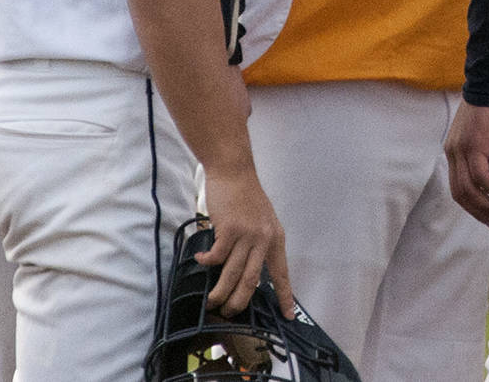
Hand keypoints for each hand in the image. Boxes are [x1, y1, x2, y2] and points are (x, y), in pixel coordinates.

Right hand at [199, 167, 293, 318]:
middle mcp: (264, 239)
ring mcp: (247, 235)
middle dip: (240, 302)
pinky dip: (206, 262)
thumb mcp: (261, 221)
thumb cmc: (245, 196)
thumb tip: (245, 270)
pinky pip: (216, 256)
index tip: (288, 316)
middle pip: (252, 281)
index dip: (284, 296)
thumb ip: (258, 244)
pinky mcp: (229, 230)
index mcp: (275, 238)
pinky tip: (200, 260)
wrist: (234, 172)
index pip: (281, 274)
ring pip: (233, 274)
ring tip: (212, 301)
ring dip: (220, 291)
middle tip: (229, 313)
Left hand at [444, 102, 488, 229]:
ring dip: (487, 206)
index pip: (458, 189)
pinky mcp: (472, 144)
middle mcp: (452, 153)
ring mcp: (460, 149)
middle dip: (479, 213)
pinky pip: (481, 175)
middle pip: (460, 194)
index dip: (472, 207)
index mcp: (454, 153)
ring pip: (468, 188)